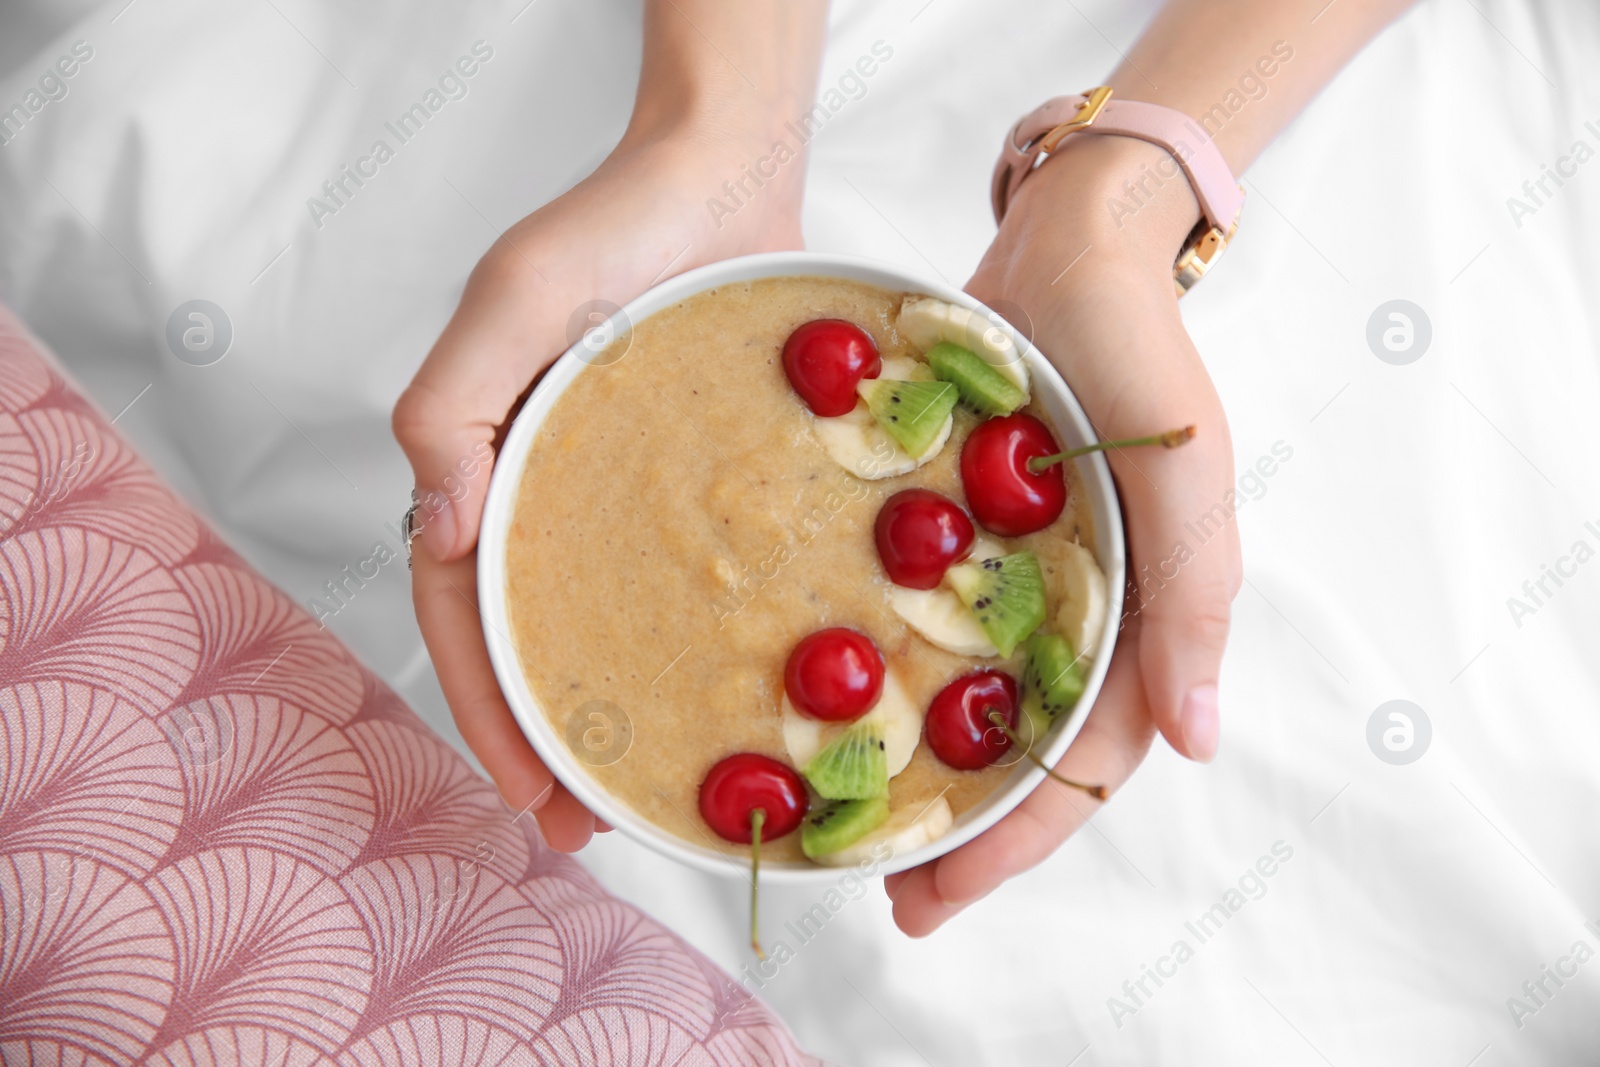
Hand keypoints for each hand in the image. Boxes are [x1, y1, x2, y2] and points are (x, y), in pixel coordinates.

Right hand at [393, 123, 803, 849]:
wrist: (728, 173)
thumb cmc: (615, 222)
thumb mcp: (515, 297)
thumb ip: (453, 403)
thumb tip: (437, 531)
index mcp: (484, 459)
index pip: (459, 609)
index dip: (485, 705)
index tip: (529, 790)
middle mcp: (545, 487)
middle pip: (526, 635)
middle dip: (542, 737)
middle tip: (580, 830)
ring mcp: (620, 491)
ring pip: (600, 620)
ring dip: (608, 708)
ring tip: (638, 793)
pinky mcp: (690, 481)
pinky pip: (679, 576)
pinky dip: (682, 641)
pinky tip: (719, 691)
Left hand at [886, 135, 1242, 933]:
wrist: (1067, 246)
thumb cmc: (1139, 351)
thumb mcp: (1184, 472)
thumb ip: (1195, 601)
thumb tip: (1199, 744)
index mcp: (1140, 623)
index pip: (1079, 767)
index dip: (1013, 840)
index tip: (935, 892)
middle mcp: (1071, 617)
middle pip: (1013, 755)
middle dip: (952, 832)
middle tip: (877, 897)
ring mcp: (1009, 580)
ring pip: (962, 702)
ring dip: (910, 769)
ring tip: (835, 828)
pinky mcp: (955, 535)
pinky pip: (916, 620)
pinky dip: (880, 670)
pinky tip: (815, 700)